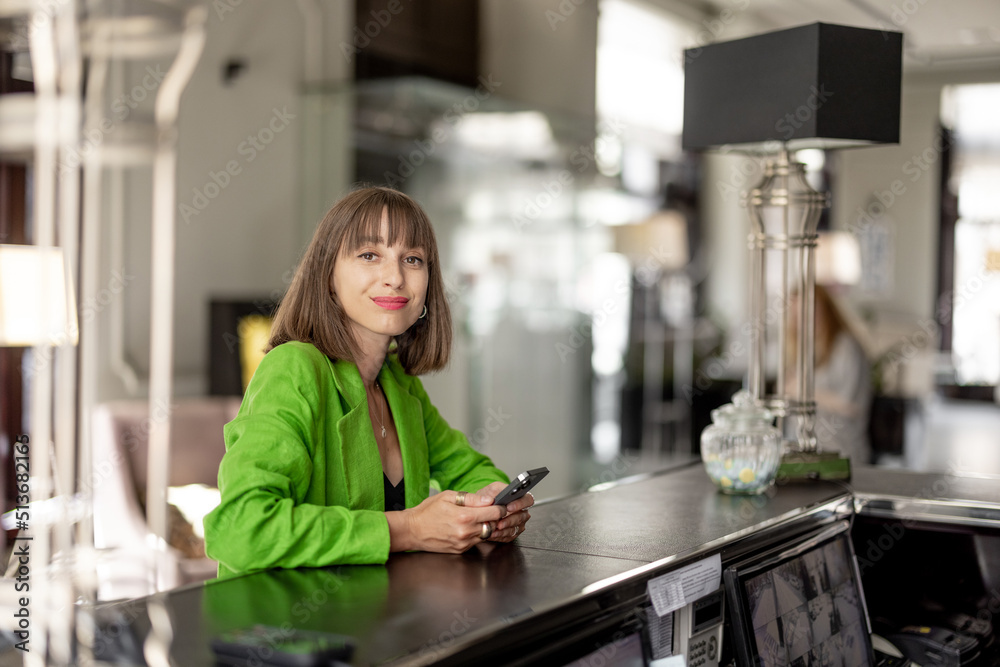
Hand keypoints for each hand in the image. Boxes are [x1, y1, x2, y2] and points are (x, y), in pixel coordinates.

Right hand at [386, 489, 504, 553]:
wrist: (412, 530)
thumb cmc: (428, 511)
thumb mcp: (447, 496)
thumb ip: (471, 498)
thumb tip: (489, 500)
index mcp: (465, 516)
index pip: (494, 513)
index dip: (500, 507)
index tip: (500, 504)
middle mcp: (466, 532)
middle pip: (494, 525)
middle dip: (495, 517)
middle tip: (491, 510)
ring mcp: (464, 543)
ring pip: (486, 534)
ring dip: (486, 526)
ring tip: (478, 518)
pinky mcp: (461, 550)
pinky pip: (476, 541)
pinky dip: (476, 534)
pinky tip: (468, 527)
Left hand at [472, 481, 533, 542]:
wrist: (481, 511)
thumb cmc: (488, 499)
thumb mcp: (487, 492)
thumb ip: (488, 494)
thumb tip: (489, 499)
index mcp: (519, 498)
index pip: (528, 499)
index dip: (520, 504)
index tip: (509, 507)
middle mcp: (521, 511)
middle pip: (522, 516)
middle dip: (510, 520)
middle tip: (500, 522)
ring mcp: (518, 522)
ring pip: (516, 527)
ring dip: (505, 529)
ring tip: (495, 528)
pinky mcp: (513, 532)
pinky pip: (510, 535)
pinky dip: (501, 535)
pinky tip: (493, 533)